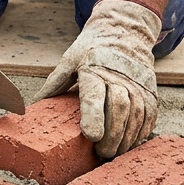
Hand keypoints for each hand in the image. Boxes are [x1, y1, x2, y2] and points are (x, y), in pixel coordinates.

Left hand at [36, 0, 160, 158]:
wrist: (123, 31)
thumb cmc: (91, 50)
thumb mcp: (69, 61)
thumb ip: (54, 83)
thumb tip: (33, 105)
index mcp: (93, 68)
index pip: (94, 94)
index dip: (93, 116)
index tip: (91, 136)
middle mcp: (118, 75)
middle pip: (119, 107)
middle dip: (112, 134)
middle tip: (102, 153)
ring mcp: (137, 83)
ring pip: (136, 113)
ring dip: (126, 137)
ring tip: (114, 153)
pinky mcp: (150, 90)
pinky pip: (149, 115)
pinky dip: (140, 132)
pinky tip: (130, 144)